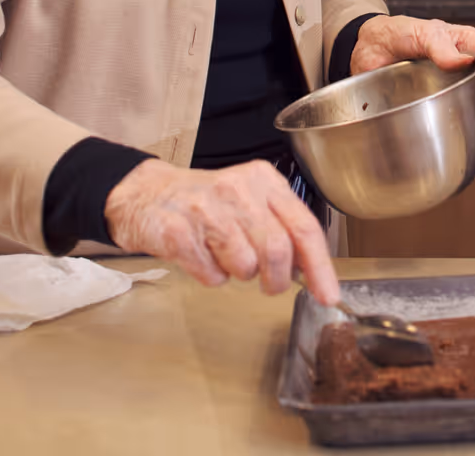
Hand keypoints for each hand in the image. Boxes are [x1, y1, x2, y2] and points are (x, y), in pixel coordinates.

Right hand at [103, 158, 338, 302]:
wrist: (146, 195)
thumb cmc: (206, 203)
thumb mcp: (250, 200)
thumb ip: (281, 227)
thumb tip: (309, 269)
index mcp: (263, 180)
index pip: (303, 226)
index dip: (320, 267)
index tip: (328, 295)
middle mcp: (237, 189)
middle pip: (277, 250)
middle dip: (276, 279)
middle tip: (269, 285)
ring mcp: (205, 208)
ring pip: (245, 266)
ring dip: (238, 274)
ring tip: (223, 256)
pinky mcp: (177, 231)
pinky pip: (211, 275)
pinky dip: (211, 277)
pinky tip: (202, 258)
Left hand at [350, 15, 474, 140]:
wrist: (367, 50)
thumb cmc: (397, 33)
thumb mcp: (420, 32)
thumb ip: (440, 46)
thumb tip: (465, 61)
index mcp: (459, 43)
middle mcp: (459, 66)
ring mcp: (448, 88)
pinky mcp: (435, 105)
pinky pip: (457, 119)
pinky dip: (472, 131)